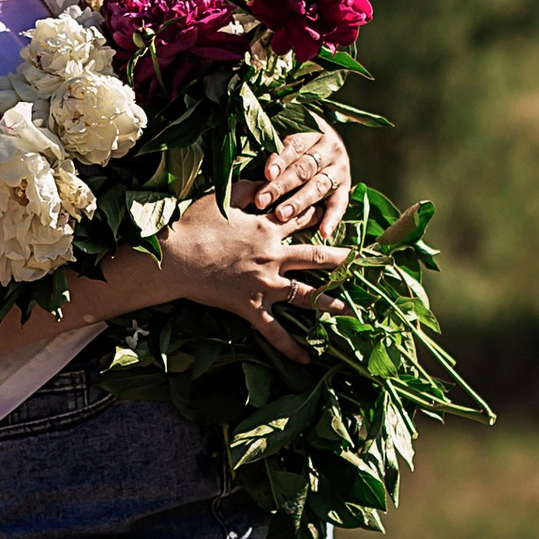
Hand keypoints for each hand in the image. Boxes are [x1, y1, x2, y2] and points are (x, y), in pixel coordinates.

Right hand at [152, 192, 343, 362]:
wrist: (176, 257)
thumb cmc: (194, 224)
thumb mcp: (222, 196)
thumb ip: (247, 187)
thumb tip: (265, 178)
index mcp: (268, 228)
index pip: (302, 220)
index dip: (320, 217)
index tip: (337, 217)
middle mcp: (274, 256)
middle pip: (316, 258)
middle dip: (342, 260)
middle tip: (362, 264)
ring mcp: (265, 284)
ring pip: (306, 296)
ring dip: (331, 304)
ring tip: (350, 311)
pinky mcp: (251, 307)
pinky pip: (275, 332)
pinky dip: (291, 347)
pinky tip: (307, 359)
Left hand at [250, 125, 351, 241]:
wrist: (328, 142)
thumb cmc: (294, 142)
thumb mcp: (285, 133)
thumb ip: (270, 142)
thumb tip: (241, 145)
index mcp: (313, 131)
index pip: (295, 146)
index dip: (279, 160)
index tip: (266, 174)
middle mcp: (330, 148)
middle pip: (303, 169)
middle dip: (281, 186)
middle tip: (261, 201)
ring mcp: (340, 169)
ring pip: (318, 187)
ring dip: (298, 203)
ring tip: (281, 215)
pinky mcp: (345, 188)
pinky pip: (340, 205)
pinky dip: (332, 219)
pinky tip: (323, 233)